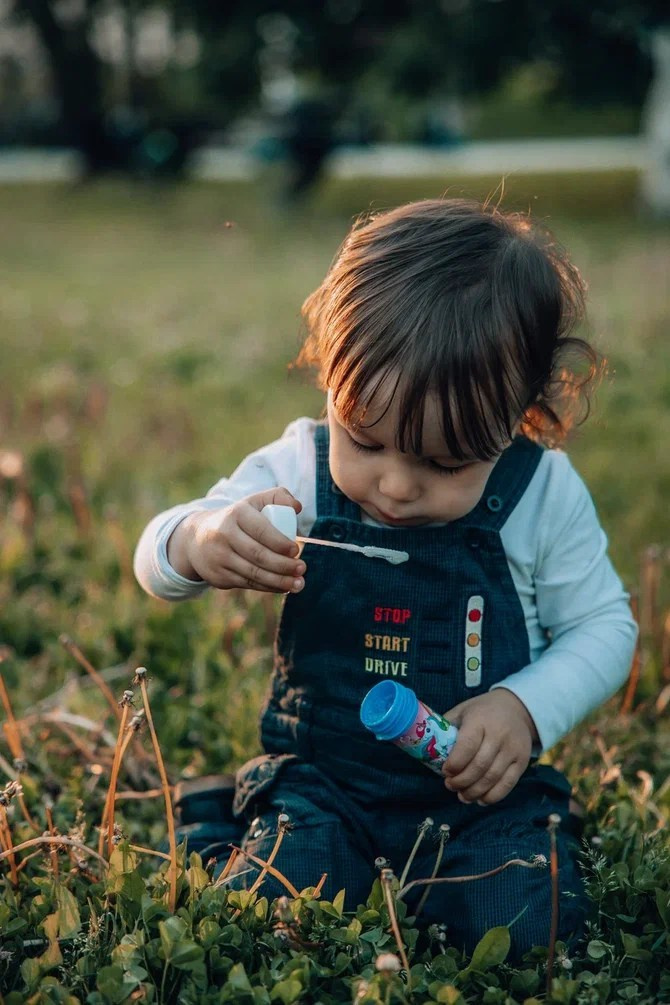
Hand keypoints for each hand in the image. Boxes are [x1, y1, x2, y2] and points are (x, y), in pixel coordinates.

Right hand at [168, 487, 305, 592]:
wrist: (198, 538)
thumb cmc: (238, 519)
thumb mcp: (254, 502)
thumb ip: (278, 497)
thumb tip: (297, 507)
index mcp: (236, 514)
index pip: (261, 530)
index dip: (280, 542)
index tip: (296, 550)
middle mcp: (224, 535)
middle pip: (258, 555)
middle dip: (283, 565)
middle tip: (302, 568)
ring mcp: (219, 558)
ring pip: (253, 573)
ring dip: (279, 581)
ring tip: (298, 583)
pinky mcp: (218, 576)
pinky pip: (247, 584)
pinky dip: (268, 587)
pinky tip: (283, 587)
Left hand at [440, 689, 537, 804]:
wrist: (516, 708)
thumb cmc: (483, 711)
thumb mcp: (463, 710)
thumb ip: (447, 727)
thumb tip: (428, 747)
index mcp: (480, 720)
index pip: (467, 746)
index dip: (454, 764)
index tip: (445, 772)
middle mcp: (499, 734)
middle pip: (479, 766)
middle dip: (462, 781)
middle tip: (450, 786)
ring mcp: (512, 749)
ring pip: (492, 778)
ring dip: (474, 792)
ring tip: (462, 796)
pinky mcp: (522, 761)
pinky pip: (508, 784)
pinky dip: (493, 796)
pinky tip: (480, 799)